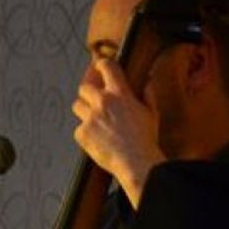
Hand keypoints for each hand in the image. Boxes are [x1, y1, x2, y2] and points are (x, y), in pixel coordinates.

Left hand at [72, 58, 165, 205]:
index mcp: (120, 94)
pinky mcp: (82, 133)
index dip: (101, 65)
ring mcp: (90, 118)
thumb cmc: (145, 139)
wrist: (135, 162)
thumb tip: (148, 82)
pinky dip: (85, 134)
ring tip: (95, 122)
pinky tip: (97, 141)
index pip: (107, 67)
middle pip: (84, 88)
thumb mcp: (151, 113)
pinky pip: (78, 129)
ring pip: (77, 106)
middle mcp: (102, 102)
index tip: (99, 67)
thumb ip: (148, 95)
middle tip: (93, 101)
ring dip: (84, 111)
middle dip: (88, 93)